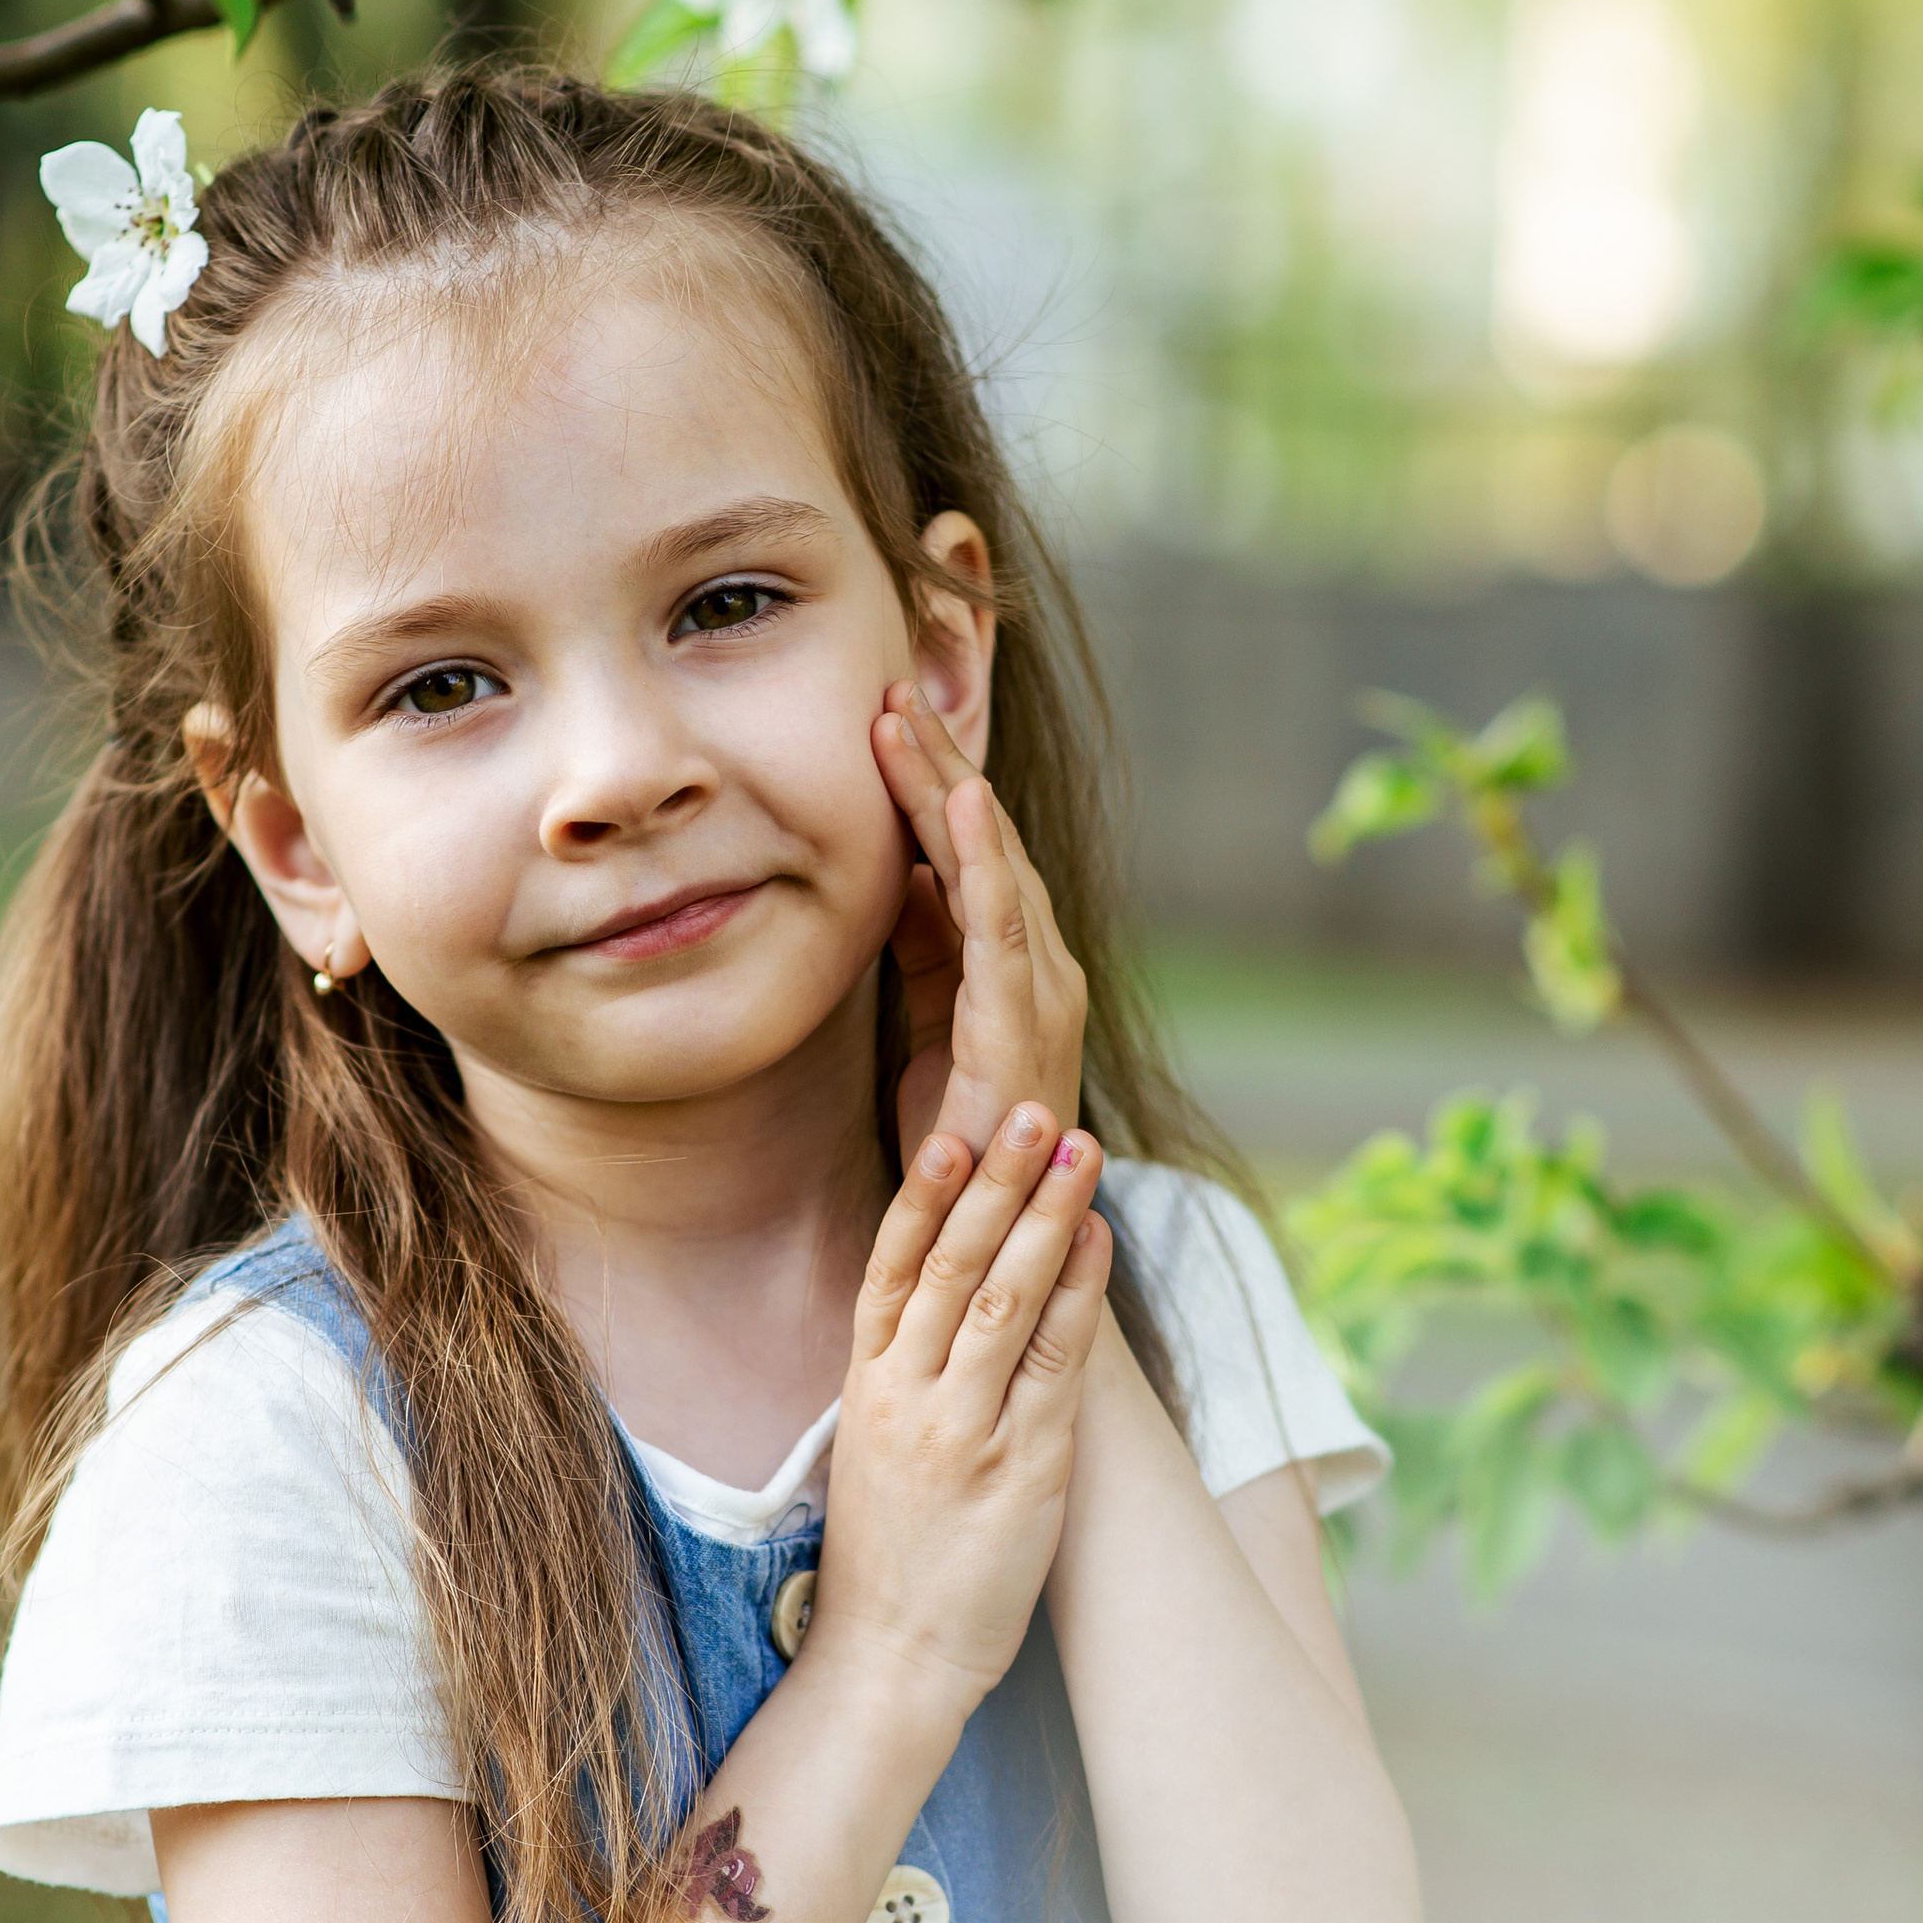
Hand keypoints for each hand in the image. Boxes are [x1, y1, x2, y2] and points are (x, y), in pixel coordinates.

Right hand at [811, 1108, 1110, 1712]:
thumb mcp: (873, 1448)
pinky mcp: (1021, 1467)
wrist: (890, 1658)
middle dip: (995, 1180)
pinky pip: (1053, 1362)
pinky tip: (1096, 1240)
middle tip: (1030, 1109)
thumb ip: (902, 1372)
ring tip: (1079, 1147)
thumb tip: (942, 1300)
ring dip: (1045, 1214)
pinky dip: (1077, 1292)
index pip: (891, 1268)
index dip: (922, 1194)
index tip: (950, 1128)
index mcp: (865, 1387)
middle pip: (952, 1265)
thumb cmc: (891, 1555)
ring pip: (1004, 1298)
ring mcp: (964, 1430)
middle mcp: (908, 1397)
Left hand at [872, 683, 1087, 1166]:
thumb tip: (900, 868)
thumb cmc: (957, 1134)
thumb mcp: (926, 1017)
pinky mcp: (1023, 1027)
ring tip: (903, 721)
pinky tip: (966, 805)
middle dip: (937, 762)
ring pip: (993, 866)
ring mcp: (1040, 992)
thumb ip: (922, 945)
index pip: (969, 851)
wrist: (990, 1235)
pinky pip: (1003, 927)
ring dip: (948, 789)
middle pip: (985, 842)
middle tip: (890, 686)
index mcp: (1012, 963)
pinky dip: (988, 860)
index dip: (929, 782)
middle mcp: (1041, 965)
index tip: (882, 716)